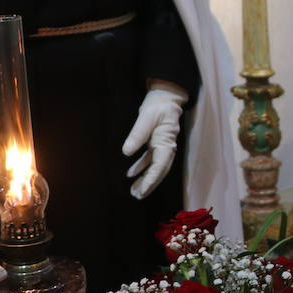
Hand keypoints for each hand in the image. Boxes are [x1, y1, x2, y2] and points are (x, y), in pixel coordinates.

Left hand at [122, 83, 188, 198]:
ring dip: (145, 179)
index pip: (160, 166)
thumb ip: (137, 134)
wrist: (165, 96)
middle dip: (149, 185)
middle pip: (159, 171)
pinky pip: (149, 159)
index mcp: (166, 143)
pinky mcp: (156, 143)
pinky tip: (131, 174)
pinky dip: (141, 167)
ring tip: (134, 191)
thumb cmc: (158, 106)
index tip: (142, 190)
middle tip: (137, 196)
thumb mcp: (146, 118)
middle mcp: (166, 147)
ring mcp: (161, 146)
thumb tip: (127, 152)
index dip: (151, 179)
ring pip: (154, 167)